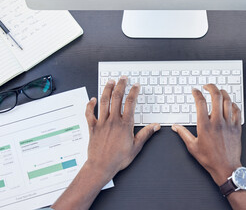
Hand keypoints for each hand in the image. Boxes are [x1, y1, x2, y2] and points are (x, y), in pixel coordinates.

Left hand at [52, 76, 159, 209]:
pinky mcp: (92, 127)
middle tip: (123, 78)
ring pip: (104, 102)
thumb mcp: (136, 147)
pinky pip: (89, 113)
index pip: (130, 103)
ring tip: (110, 81)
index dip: (134, 92)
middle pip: (117, 98)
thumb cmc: (118, 158)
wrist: (101, 166)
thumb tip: (156, 126)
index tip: (136, 85)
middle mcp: (113, 121)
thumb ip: (146, 134)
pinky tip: (92, 99)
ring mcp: (102, 123)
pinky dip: (90, 105)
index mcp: (125, 124)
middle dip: (121, 85)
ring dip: (107, 90)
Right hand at [172, 84, 241, 185]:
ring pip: (228, 101)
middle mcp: (217, 122)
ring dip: (223, 93)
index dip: (197, 93)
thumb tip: (175, 126)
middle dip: (211, 87)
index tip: (195, 91)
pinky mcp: (237, 127)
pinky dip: (233, 104)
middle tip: (207, 86)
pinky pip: (237, 110)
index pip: (200, 103)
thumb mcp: (192, 146)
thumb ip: (183, 134)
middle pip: (216, 97)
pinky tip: (229, 103)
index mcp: (205, 126)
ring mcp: (228, 124)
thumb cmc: (210, 159)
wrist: (226, 168)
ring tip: (218, 91)